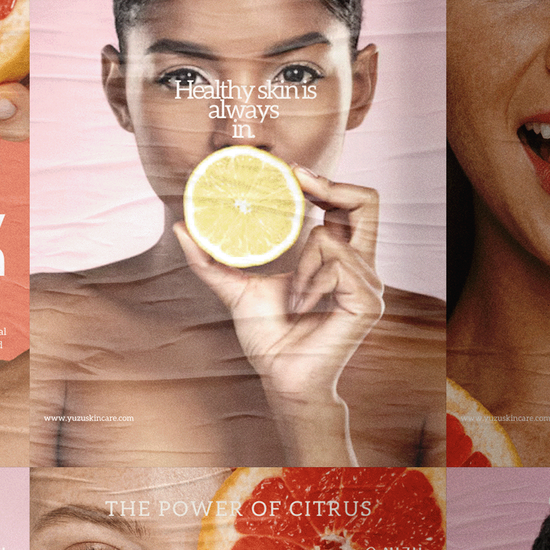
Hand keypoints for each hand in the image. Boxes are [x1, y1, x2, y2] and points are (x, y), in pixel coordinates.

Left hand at [174, 166, 382, 453]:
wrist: (280, 378)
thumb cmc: (267, 338)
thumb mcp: (234, 289)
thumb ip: (210, 260)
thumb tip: (180, 226)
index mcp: (339, 257)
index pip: (350, 204)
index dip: (327, 181)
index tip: (292, 172)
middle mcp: (361, 265)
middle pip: (367, 202)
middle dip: (332, 185)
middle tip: (297, 179)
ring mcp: (369, 283)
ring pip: (330, 237)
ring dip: (301, 266)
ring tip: (294, 299)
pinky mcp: (367, 301)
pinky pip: (334, 266)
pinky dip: (309, 284)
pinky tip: (302, 308)